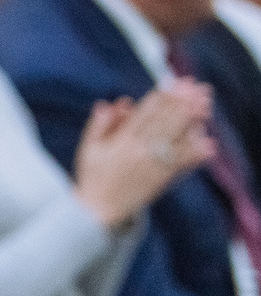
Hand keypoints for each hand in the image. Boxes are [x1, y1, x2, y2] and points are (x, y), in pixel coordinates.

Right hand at [74, 80, 212, 226]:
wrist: (99, 211)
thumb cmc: (93, 177)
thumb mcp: (88, 148)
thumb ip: (100, 124)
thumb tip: (115, 102)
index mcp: (120, 143)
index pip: (145, 115)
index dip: (160, 98)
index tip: (174, 84)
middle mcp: (139, 153)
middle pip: (165, 123)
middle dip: (181, 103)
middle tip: (196, 87)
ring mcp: (152, 167)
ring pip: (176, 140)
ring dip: (192, 122)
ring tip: (205, 105)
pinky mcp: (162, 180)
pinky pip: (181, 165)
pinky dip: (194, 154)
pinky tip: (207, 141)